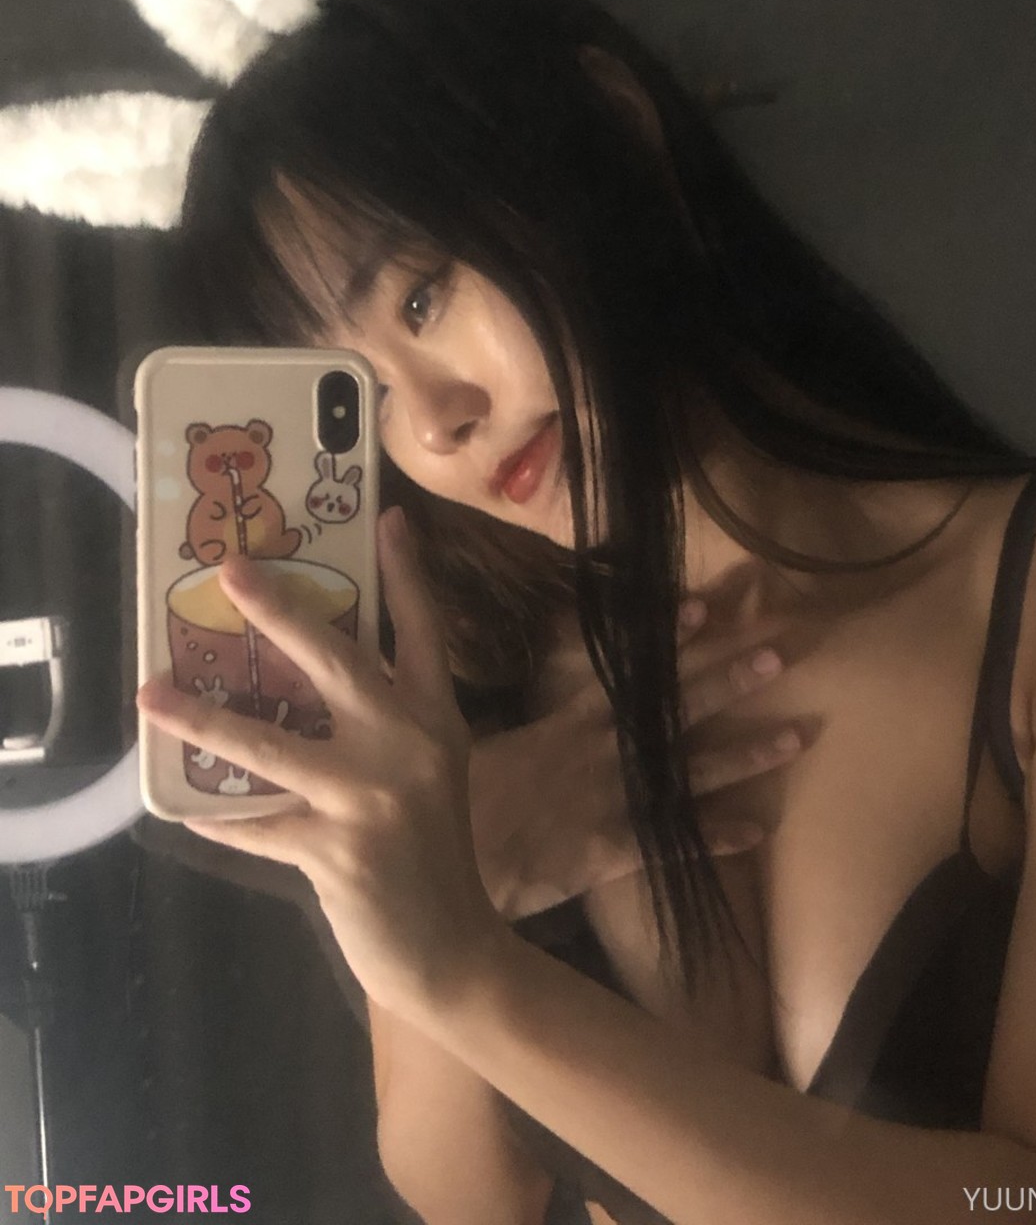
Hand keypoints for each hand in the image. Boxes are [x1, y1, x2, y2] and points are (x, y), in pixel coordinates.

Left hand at [137, 508, 502, 1022]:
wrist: (452, 949)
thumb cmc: (433, 852)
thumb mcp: (427, 772)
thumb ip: (385, 724)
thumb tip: (312, 675)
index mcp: (435, 720)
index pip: (424, 632)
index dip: (407, 575)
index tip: (391, 518)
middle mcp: (408, 745)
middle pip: (337, 661)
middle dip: (280, 611)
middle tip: (233, 570)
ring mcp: (370, 797)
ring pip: (272, 744)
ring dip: (203, 717)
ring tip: (151, 693)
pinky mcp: (335, 850)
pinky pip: (256, 824)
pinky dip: (218, 816)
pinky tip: (184, 805)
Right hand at [469, 602, 798, 919]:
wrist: (438, 870)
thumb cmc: (453, 808)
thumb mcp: (469, 746)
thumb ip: (505, 721)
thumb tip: (497, 686)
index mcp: (562, 728)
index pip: (624, 675)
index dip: (666, 643)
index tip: (707, 609)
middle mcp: (596, 757)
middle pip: (671, 713)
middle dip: (726, 679)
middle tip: (778, 649)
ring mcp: (607, 804)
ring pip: (688, 774)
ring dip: (745, 754)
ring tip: (798, 734)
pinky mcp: (608, 853)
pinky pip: (670, 845)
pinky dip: (714, 838)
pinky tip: (759, 830)